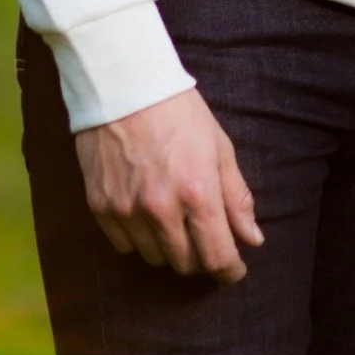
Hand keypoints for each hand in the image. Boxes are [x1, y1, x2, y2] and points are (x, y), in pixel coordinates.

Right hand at [74, 86, 263, 282]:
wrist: (125, 85)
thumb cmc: (180, 112)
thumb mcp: (220, 147)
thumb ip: (237, 198)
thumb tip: (253, 239)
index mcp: (198, 192)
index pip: (217, 256)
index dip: (229, 270)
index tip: (234, 269)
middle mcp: (161, 208)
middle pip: (185, 263)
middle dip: (201, 256)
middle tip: (204, 236)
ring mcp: (127, 210)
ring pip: (154, 259)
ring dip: (170, 249)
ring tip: (175, 220)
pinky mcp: (100, 207)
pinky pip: (124, 246)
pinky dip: (139, 239)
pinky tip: (146, 214)